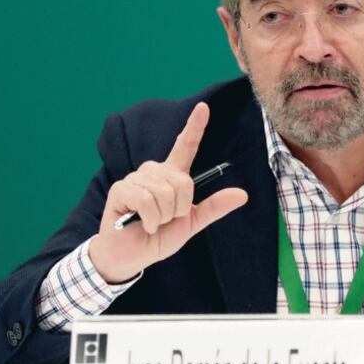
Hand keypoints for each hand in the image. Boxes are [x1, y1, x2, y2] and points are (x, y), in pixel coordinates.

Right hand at [88, 102, 247, 282]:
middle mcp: (154, 171)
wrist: (132, 256)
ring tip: (151, 222)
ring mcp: (136, 178)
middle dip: (178, 208)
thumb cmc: (159, 237)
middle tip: (164, 220)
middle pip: (182, 182)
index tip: (203, 107)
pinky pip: (146, 200)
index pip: (185, 146)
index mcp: (172, 176)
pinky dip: (150, 219)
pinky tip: (142, 224)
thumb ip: (214, 207)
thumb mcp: (191, 222)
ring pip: (164, 192)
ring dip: (162, 216)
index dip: (195, 127)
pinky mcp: (121, 189)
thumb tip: (243, 194)